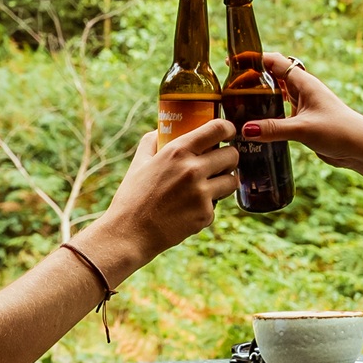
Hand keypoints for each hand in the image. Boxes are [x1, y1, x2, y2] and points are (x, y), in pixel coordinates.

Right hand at [85, 120, 239, 272]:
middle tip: (220, 164)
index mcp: (178, 151)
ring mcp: (201, 193)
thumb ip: (151, 141)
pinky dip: (207, 207)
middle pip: (232, 155)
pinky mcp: (205, 214)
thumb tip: (162, 130)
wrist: (130, 233)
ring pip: (232, 181)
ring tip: (210, 186)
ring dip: (224, 182)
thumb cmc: (132, 197)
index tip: (228, 133)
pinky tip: (189, 210)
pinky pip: (217, 205)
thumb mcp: (139, 162)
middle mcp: (193, 169)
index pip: (217, 129)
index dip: (228, 129)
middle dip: (229, 159)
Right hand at [237, 52, 362, 168]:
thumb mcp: (303, 129)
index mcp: (304, 83)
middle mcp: (302, 90)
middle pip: (272, 76)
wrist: (361, 147)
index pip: (274, 62)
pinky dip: (267, 113)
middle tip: (229, 86)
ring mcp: (303, 105)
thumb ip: (273, 129)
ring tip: (236, 102)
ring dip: (259, 96)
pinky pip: (280, 112)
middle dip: (251, 77)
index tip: (232, 61)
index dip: (253, 59)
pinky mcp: (303, 120)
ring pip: (275, 94)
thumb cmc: (339, 131)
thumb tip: (244, 129)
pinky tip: (254, 122)